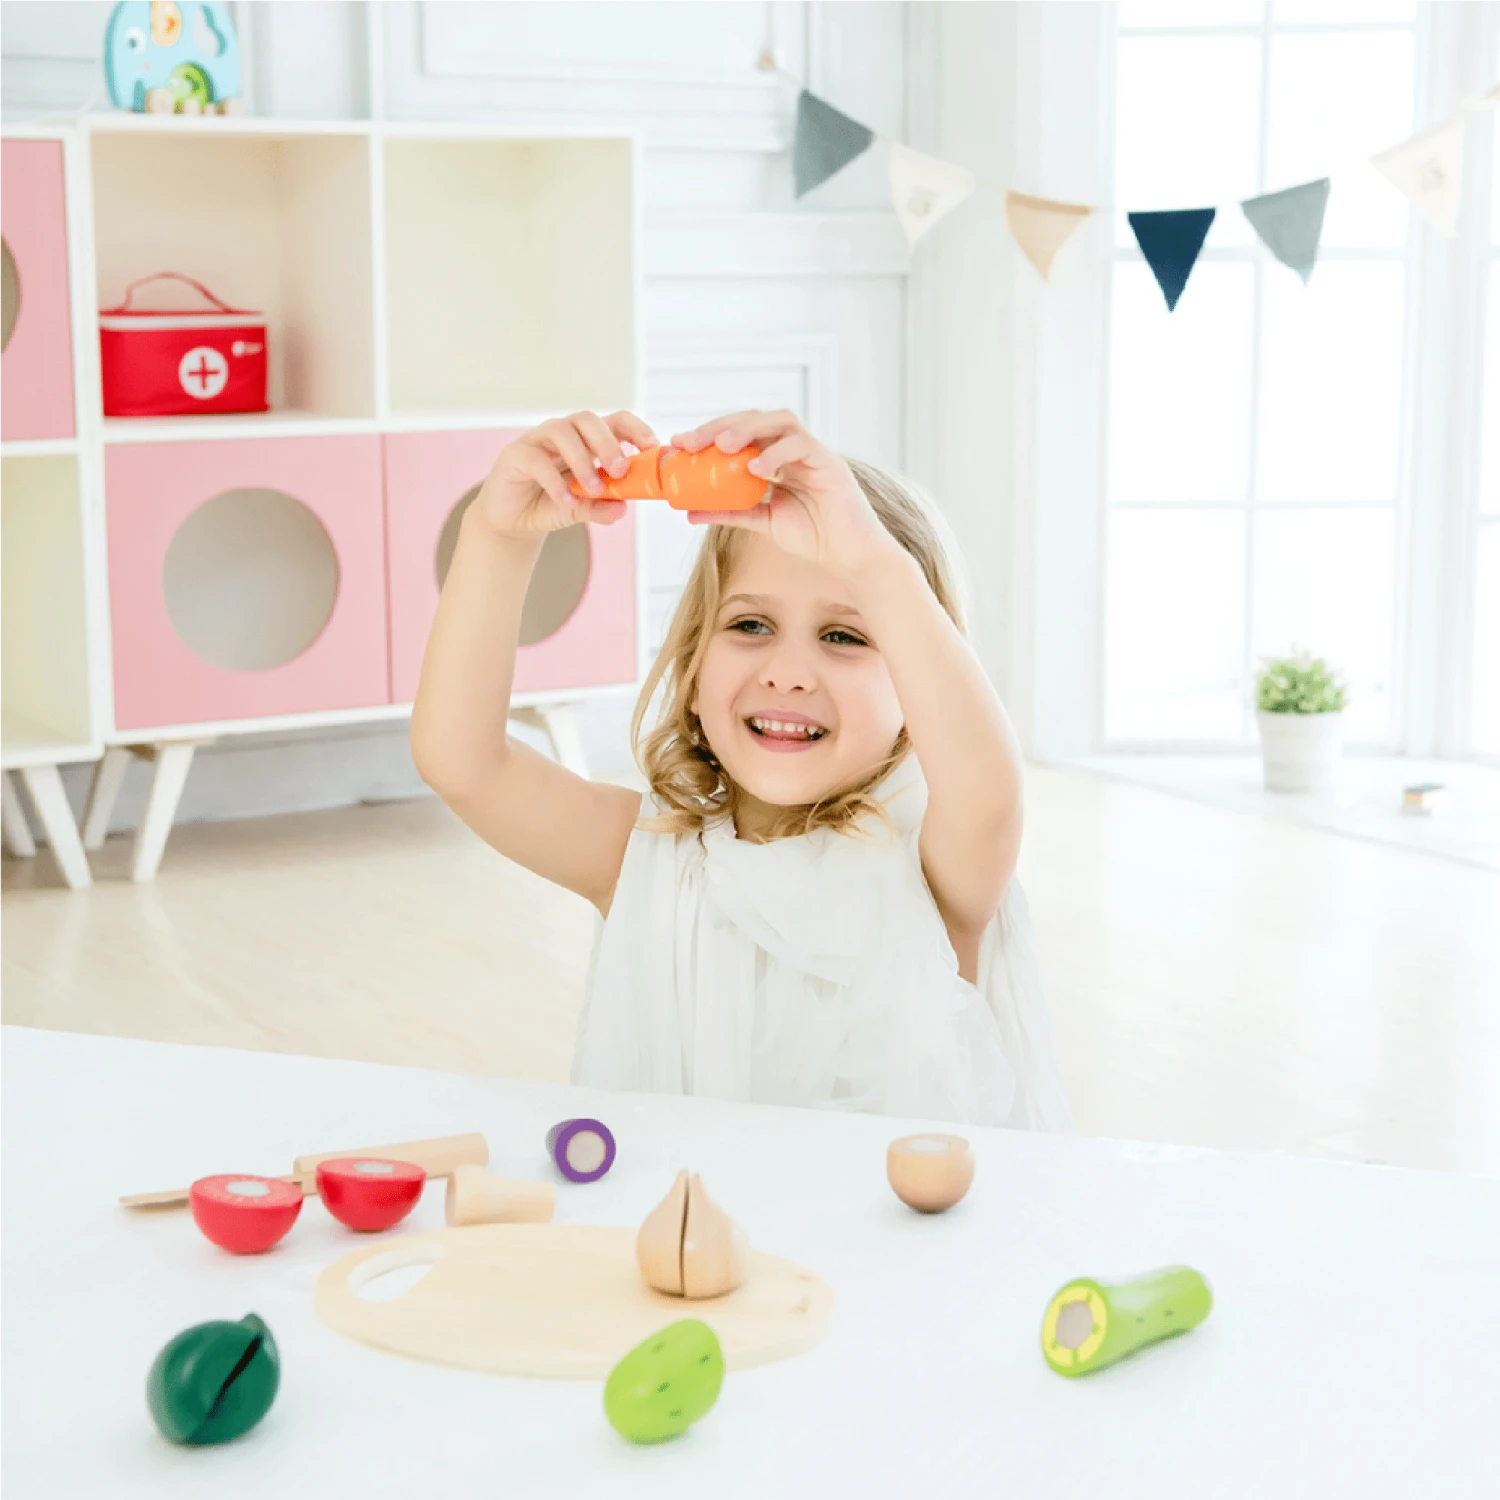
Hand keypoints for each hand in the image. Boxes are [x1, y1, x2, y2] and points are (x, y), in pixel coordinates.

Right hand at [473, 410, 657, 540]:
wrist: (513, 521)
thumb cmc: (551, 505)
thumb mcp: (582, 509)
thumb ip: (601, 507)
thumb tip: (622, 507)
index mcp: (586, 440)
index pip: (614, 421)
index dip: (635, 428)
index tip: (652, 447)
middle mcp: (563, 434)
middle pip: (587, 419)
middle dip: (607, 443)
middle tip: (620, 470)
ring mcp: (537, 440)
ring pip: (561, 431)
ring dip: (582, 461)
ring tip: (592, 489)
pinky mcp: (515, 455)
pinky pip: (536, 459)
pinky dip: (554, 481)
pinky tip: (565, 500)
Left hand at [670, 410, 898, 577]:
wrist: (849, 558)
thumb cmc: (813, 537)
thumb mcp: (761, 523)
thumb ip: (729, 512)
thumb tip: (688, 511)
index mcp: (777, 458)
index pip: (741, 433)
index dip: (709, 434)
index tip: (679, 445)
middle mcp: (794, 449)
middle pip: (755, 419)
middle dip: (720, 426)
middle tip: (691, 441)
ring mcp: (813, 453)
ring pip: (780, 421)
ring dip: (748, 429)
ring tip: (722, 446)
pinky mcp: (830, 463)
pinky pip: (802, 446)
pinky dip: (778, 452)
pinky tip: (757, 469)